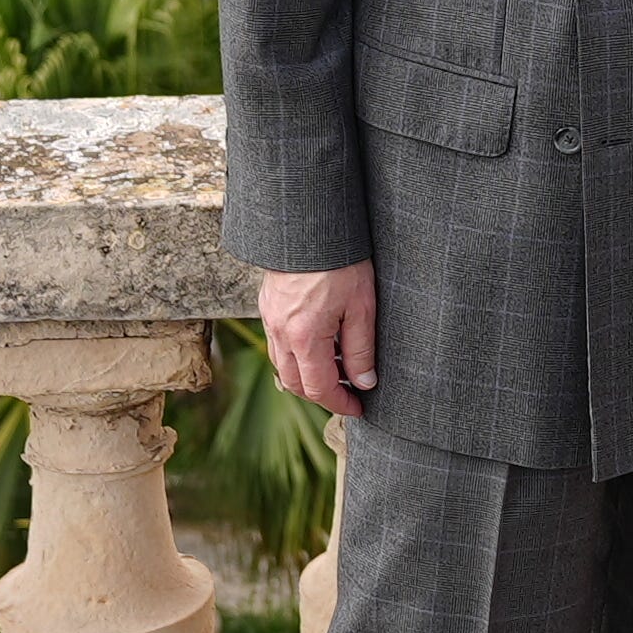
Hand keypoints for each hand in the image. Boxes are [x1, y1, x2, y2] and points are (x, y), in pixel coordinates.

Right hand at [259, 263, 377, 421]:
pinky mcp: (267, 305)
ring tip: (338, 368)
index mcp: (304, 338)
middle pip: (295, 384)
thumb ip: (362, 349)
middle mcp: (280, 333)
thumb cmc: (341, 261)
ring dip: (307, 375)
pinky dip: (296, 355)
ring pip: (283, 365)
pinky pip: (277, 344)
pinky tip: (320, 344)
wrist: (309, 225)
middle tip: (350, 393)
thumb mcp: (362, 307)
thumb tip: (365, 382)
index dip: (340, 404)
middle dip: (322, 395)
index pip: (318, 389)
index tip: (359, 407)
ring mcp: (269, 319)